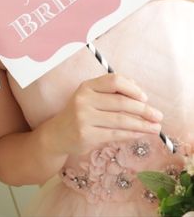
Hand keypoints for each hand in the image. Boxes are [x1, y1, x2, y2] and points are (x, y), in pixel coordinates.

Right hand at [46, 73, 163, 156]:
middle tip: (158, 116)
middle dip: (144, 110)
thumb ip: (110, 90)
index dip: (132, 88)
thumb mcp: (90, 96)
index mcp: (87, 86)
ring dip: (142, 125)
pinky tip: (140, 134)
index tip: (145, 98)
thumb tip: (137, 87)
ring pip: (121, 120)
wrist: (58, 133)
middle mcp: (83, 99)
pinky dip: (132, 135)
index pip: (114, 81)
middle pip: (121, 102)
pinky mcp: (87, 135)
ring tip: (155, 128)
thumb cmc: (80, 113)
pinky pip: (115, 134)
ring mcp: (84, 117)